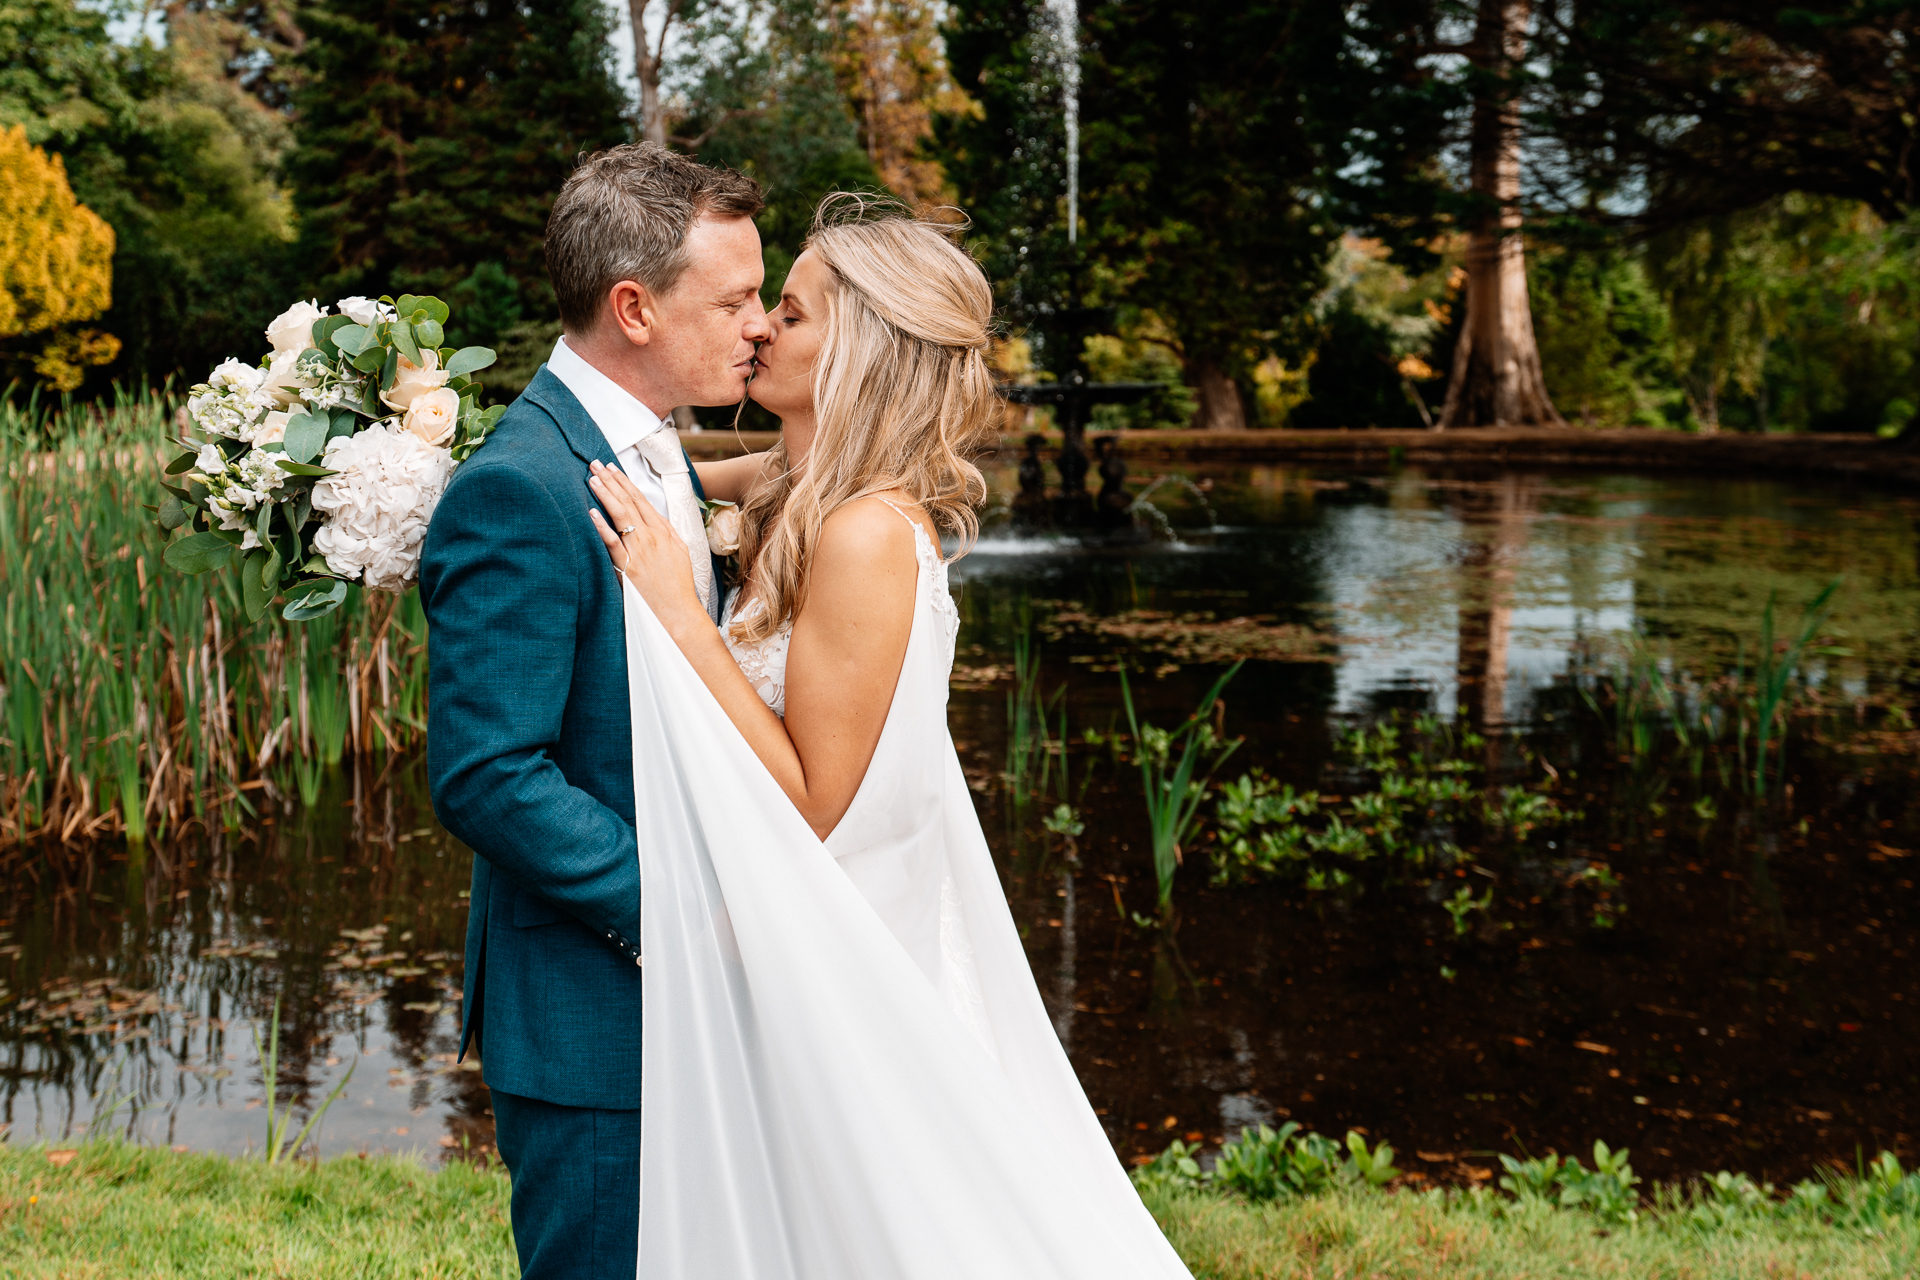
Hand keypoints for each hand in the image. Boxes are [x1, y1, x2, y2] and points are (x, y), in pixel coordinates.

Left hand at [587, 460, 703, 626]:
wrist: (679, 612)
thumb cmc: (679, 586)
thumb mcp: (681, 552)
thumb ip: (668, 532)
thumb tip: (657, 517)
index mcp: (664, 532)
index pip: (641, 500)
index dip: (625, 483)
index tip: (613, 469)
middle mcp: (652, 537)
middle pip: (629, 502)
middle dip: (612, 480)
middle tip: (596, 464)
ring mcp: (640, 550)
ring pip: (620, 515)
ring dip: (605, 494)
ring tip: (593, 478)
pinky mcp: (629, 566)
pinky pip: (613, 542)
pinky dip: (602, 526)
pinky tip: (591, 512)